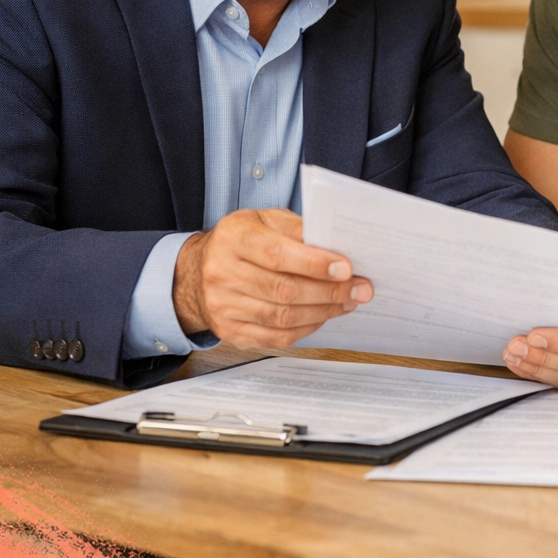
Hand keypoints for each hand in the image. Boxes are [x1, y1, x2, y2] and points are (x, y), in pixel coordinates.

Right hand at [172, 208, 373, 347]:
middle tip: (361, 289)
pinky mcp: (229, 331)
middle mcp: (222, 272)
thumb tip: (335, 247)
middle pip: (284, 290)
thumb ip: (297, 230)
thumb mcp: (265, 220)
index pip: (278, 254)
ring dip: (323, 311)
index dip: (316, 264)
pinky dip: (305, 329)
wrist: (196, 271)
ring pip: (282, 317)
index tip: (347, 269)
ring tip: (348, 302)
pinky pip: (274, 337)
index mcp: (234, 238)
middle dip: (330, 292)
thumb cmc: (242, 241)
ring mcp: (223, 306)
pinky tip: (323, 316)